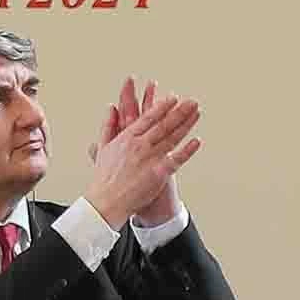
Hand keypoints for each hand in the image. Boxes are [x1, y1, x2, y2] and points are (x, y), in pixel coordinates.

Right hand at [83, 85, 201, 226]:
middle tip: (192, 101)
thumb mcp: (103, 146)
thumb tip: (111, 107)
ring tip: (197, 113)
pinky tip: (197, 141)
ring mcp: (150, 158)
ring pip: (172, 138)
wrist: (106, 201)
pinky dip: (187, 150)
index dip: (162, 107)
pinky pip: (176, 159)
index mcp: (127, 137)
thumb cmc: (104, 177)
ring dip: (186, 124)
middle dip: (179, 111)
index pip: (148, 118)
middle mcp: (140, 145)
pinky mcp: (158, 173)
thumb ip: (108, 125)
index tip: (173, 98)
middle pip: (164, 125)